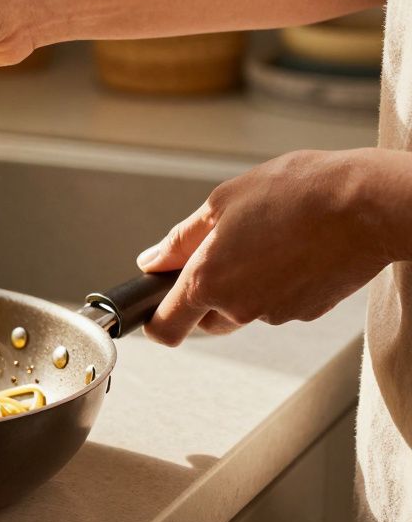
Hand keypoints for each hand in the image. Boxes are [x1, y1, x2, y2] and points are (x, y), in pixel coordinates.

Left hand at [138, 148, 408, 345]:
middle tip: (228, 250)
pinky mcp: (308, 312)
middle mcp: (239, 306)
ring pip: (245, 309)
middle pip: (206, 320)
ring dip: (247, 285)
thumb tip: (152, 260)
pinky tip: (297, 249)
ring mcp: (276, 313)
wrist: (369, 204)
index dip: (156, 319)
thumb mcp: (223, 202)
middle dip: (207, 295)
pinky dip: (280, 283)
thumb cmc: (299, 193)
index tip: (157, 305)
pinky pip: (279, 302)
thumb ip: (181, 239)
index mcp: (208, 281)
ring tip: (270, 239)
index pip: (165, 328)